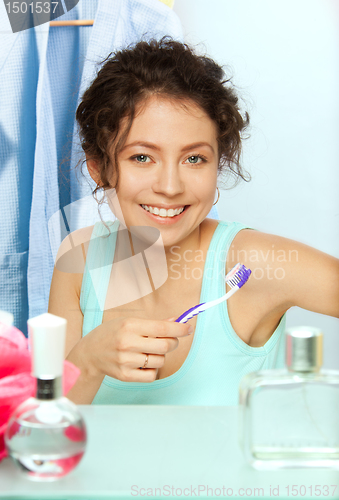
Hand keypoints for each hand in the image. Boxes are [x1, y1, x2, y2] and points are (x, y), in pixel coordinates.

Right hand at [75, 316, 192, 382]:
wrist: (89, 354)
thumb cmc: (111, 334)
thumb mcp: (129, 322)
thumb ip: (153, 323)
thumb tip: (176, 320)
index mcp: (129, 326)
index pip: (162, 327)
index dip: (179, 328)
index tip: (189, 328)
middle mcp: (127, 343)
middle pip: (165, 346)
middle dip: (174, 342)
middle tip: (171, 339)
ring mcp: (126, 361)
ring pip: (160, 361)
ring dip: (161, 356)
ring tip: (149, 351)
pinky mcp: (125, 376)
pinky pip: (152, 375)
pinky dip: (153, 369)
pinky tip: (144, 363)